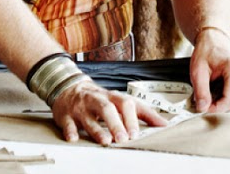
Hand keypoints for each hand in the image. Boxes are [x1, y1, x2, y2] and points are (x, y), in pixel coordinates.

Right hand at [51, 79, 167, 144]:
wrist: (68, 88)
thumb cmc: (99, 98)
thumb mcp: (120, 101)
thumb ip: (142, 112)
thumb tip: (163, 124)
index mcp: (112, 97)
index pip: (125, 103)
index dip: (132, 118)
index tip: (137, 133)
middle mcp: (97, 100)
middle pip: (108, 108)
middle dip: (116, 123)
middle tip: (124, 138)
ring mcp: (81, 107)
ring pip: (89, 116)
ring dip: (97, 130)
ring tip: (106, 141)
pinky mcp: (66, 115)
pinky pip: (68, 122)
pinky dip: (70, 130)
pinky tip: (73, 138)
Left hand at [189, 28, 229, 112]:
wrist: (215, 42)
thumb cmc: (208, 51)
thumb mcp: (197, 69)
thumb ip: (200, 90)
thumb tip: (202, 108)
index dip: (215, 108)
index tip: (203, 106)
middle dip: (216, 104)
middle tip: (204, 95)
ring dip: (220, 101)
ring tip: (211, 88)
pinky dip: (225, 98)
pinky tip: (218, 88)